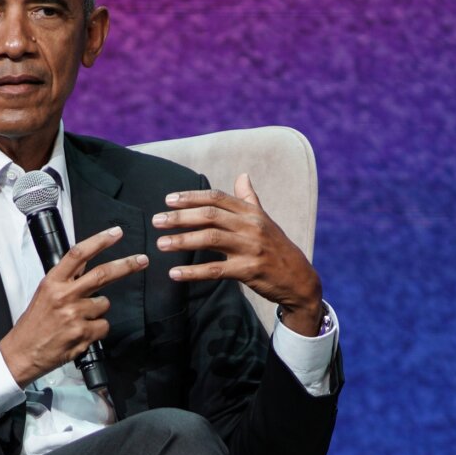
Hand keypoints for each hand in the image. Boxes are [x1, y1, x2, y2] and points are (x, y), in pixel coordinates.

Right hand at [0, 226, 149, 384]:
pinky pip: (104, 326)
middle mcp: (64, 296)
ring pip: (104, 304)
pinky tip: (80, 333)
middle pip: (102, 274)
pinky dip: (96, 330)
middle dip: (126, 265)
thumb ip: (67, 278)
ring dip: (97, 311)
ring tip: (78, 319)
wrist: (22, 352)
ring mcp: (74, 315)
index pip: (78, 254)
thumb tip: (87, 261)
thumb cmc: (34, 323)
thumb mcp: (45, 293)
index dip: (100, 241)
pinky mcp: (83, 334)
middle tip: (141, 260)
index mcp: (53, 282)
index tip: (116, 233)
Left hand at [152, 173, 323, 335]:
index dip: (191, 197)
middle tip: (156, 221)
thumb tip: (242, 175)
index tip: (168, 200)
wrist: (299, 279)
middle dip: (180, 217)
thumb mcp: (265, 221)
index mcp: (252, 213)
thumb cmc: (277, 248)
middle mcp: (251, 226)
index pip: (217, 198)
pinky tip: (174, 274)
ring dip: (182, 241)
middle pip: (209, 216)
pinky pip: (215, 270)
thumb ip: (249, 199)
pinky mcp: (249, 270)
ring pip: (210, 239)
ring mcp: (250, 248)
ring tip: (161, 244)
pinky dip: (193, 272)